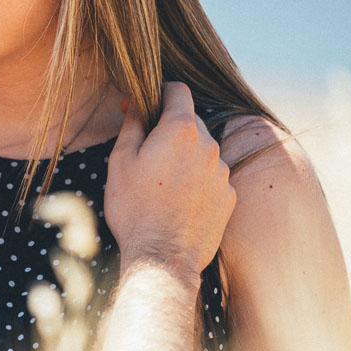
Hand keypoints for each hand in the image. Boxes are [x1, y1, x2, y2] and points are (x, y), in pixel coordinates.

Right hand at [106, 82, 234, 278]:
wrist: (162, 259)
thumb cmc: (135, 209)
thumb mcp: (121, 161)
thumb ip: (131, 124)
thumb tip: (136, 102)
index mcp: (181, 130)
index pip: (178, 91)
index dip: (160, 92)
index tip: (147, 106)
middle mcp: (209, 145)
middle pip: (191, 122)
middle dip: (170, 129)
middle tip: (147, 152)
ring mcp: (223, 172)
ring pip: (202, 151)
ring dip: (185, 158)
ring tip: (162, 185)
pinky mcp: (229, 197)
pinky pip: (212, 178)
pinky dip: (197, 182)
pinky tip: (178, 202)